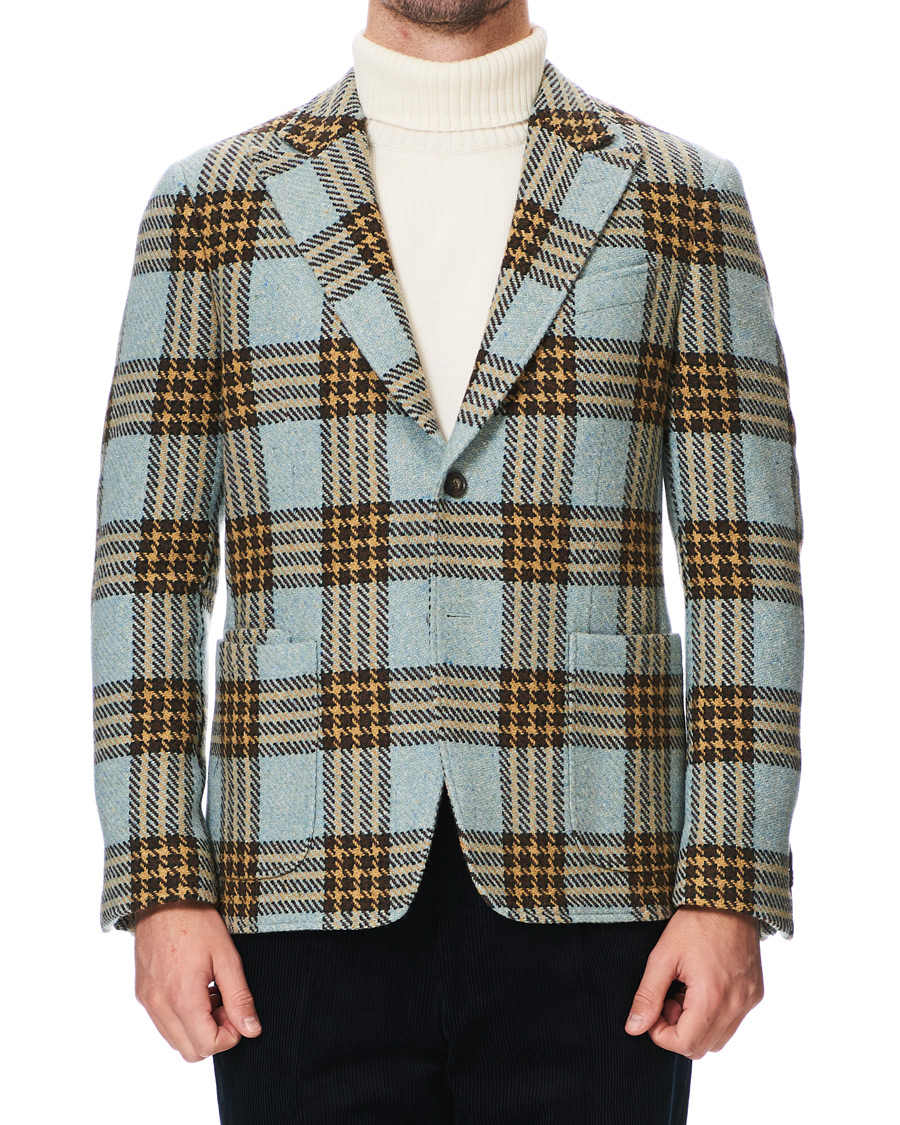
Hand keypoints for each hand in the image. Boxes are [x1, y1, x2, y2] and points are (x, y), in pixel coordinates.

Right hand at [134, 901, 261, 1061]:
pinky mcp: (142, 993)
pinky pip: (163, 1023)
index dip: (230, 1035)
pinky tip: (195, 988)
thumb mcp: (227, 956)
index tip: (236, 1009)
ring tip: (211, 993)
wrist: (164, 896)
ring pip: (175, 1040)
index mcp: (182, 998)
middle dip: (214, 1035)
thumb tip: (251, 1030)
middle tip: (225, 1002)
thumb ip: (239, 998)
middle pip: (190, 1051)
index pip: (207, 1046)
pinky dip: (182, 1017)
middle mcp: (159, 1005)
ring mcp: (147, 1001)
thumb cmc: (197, 921)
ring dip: (197, 1027)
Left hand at [624, 905, 762, 1057]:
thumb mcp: (662, 956)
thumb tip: (633, 1028)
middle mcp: (736, 1005)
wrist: (727, 898)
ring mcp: (749, 1001)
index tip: (654, 1010)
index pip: (685, 1044)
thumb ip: (647, 996)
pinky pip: (732, 1022)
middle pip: (702, 1047)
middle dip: (678, 1030)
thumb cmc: (693, 924)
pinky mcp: (755, 994)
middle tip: (669, 998)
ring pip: (718, 1039)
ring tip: (685, 991)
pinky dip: (713, 1015)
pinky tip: (702, 986)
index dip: (661, 1034)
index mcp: (712, 998)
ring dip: (696, 1025)